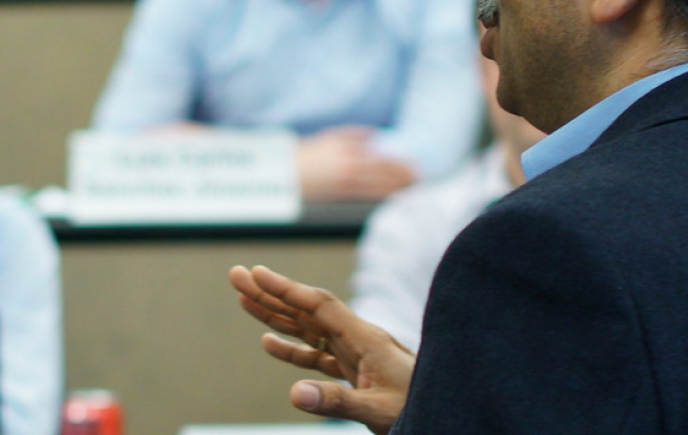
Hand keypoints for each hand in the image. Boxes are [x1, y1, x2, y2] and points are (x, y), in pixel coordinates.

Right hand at [228, 265, 411, 433]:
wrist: (451, 414)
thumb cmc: (421, 409)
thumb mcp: (379, 410)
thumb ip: (337, 401)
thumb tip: (293, 393)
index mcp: (366, 339)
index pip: (319, 306)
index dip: (287, 289)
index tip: (256, 273)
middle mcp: (358, 340)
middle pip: (307, 310)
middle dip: (270, 293)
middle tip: (236, 275)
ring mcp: (356, 356)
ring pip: (308, 329)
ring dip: (276, 315)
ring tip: (243, 300)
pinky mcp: (356, 374)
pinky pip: (317, 356)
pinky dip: (292, 348)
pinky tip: (269, 343)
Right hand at [296, 127, 416, 200]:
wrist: (286, 171)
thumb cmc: (306, 153)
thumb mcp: (330, 136)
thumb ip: (354, 134)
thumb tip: (376, 135)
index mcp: (349, 149)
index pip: (383, 159)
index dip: (402, 165)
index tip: (414, 167)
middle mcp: (351, 166)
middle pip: (386, 174)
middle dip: (405, 179)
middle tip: (418, 180)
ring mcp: (347, 182)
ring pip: (380, 188)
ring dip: (398, 189)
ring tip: (410, 190)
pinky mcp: (341, 193)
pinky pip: (368, 196)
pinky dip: (383, 197)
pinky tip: (391, 198)